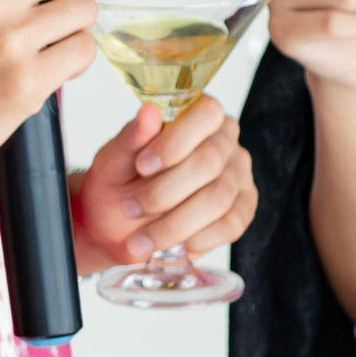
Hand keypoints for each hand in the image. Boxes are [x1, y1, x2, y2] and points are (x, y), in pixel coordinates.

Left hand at [74, 95, 255, 270]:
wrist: (117, 225)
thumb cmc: (118, 184)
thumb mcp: (113, 162)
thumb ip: (130, 139)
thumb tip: (148, 112)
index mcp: (197, 117)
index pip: (206, 113)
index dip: (175, 141)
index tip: (142, 166)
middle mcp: (225, 142)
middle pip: (209, 162)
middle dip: (164, 191)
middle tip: (131, 208)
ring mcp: (238, 176)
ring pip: (217, 198)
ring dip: (173, 224)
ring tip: (140, 239)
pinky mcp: (243, 209)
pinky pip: (230, 225)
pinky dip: (196, 238)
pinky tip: (173, 244)